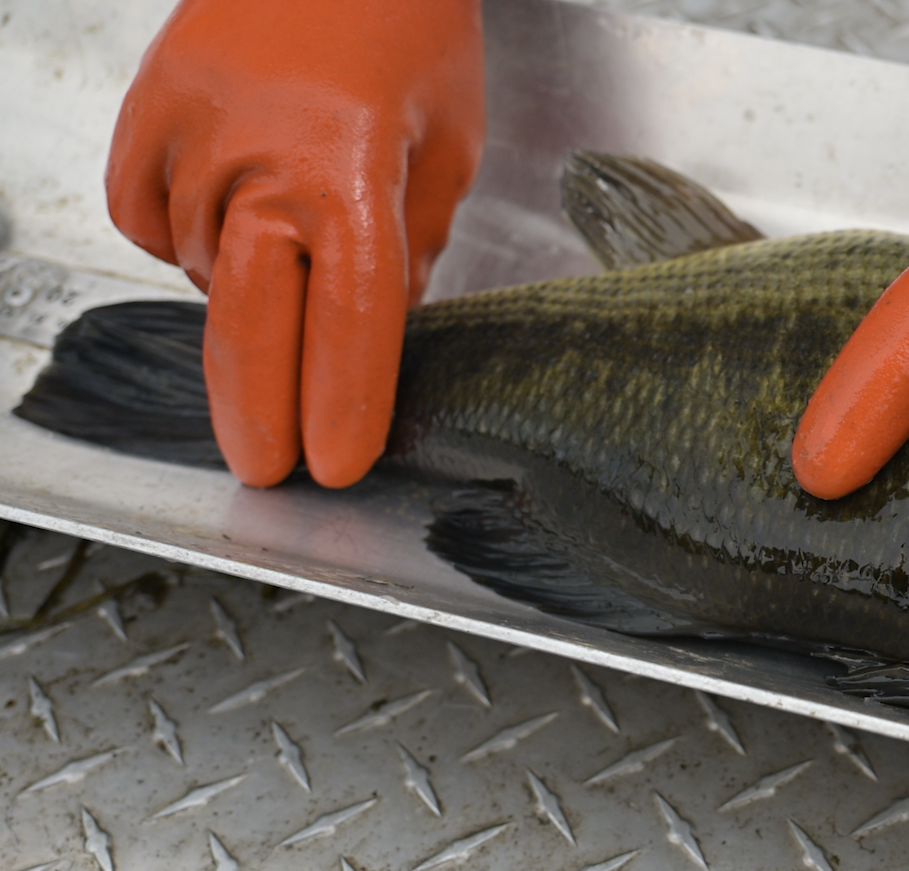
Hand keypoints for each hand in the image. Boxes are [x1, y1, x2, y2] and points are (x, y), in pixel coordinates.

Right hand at [106, 0, 484, 486]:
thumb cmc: (405, 23)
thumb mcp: (449, 146)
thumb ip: (410, 246)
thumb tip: (378, 327)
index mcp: (349, 171)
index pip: (347, 321)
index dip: (342, 402)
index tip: (338, 462)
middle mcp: (255, 160)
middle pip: (248, 324)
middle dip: (258, 410)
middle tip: (269, 470)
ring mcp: (186, 139)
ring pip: (206, 274)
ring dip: (247, 298)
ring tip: (291, 245)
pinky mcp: (140, 120)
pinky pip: (151, 223)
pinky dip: (186, 240)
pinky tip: (232, 215)